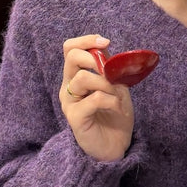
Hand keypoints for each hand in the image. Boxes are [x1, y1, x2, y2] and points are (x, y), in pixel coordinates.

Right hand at [60, 34, 133, 160]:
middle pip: (71, 57)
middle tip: (110, 71)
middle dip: (95, 59)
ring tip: (117, 96)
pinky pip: (94, 99)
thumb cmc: (115, 116)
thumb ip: (111, 71)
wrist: (116, 146)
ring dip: (107, 83)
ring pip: (83, 78)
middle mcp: (68, 87)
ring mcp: (69, 102)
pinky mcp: (75, 118)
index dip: (86, 40)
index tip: (106, 42)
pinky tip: (117, 108)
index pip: (70, 49)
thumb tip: (111, 54)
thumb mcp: (117, 87)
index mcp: (76, 76)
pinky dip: (111, 100)